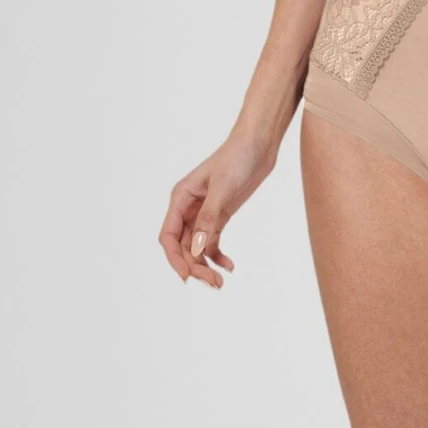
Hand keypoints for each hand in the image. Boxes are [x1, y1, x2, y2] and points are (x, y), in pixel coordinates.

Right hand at [159, 131, 273, 288]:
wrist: (258, 144)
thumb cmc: (237, 158)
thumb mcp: (223, 188)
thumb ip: (209, 218)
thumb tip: (197, 248)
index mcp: (181, 198)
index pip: (169, 235)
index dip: (174, 258)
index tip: (187, 276)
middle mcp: (188, 208)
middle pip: (183, 246)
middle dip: (194, 266)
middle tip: (213, 283)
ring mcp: (204, 213)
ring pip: (197, 247)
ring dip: (205, 265)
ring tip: (220, 282)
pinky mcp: (220, 215)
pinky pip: (213, 242)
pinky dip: (218, 256)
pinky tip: (229, 266)